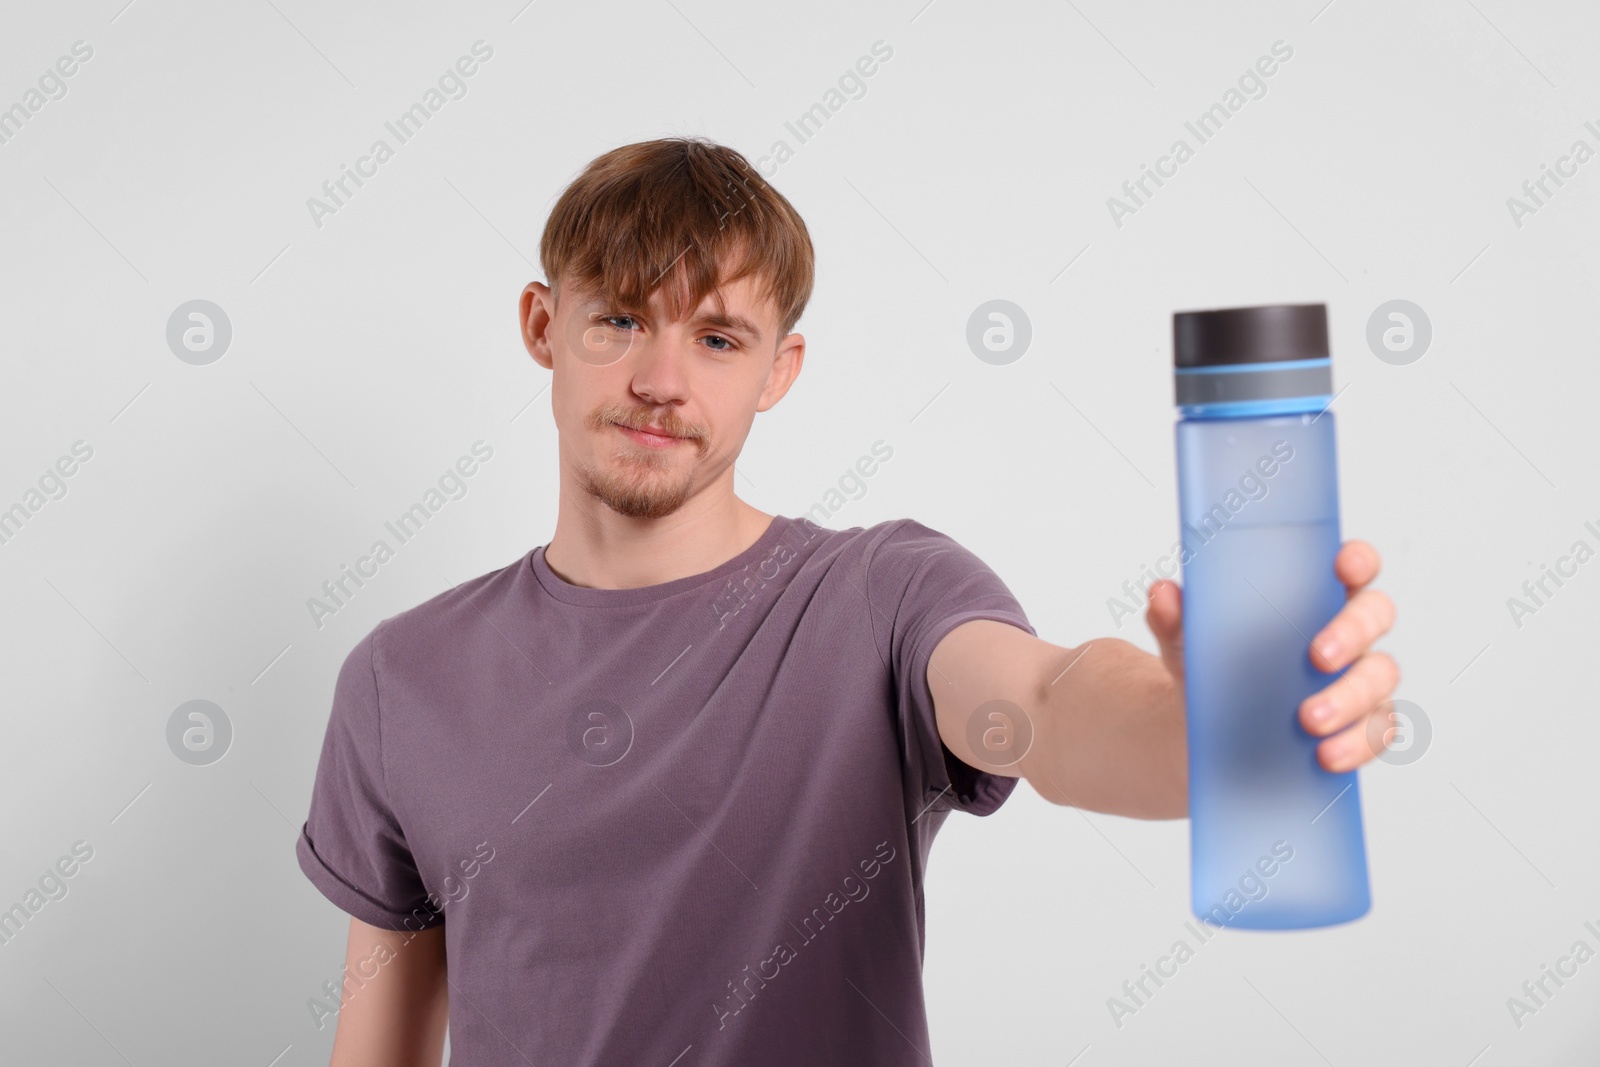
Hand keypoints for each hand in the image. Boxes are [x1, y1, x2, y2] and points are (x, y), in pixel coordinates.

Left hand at [1143, 539, 1399, 771]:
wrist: (1207, 732)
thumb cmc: (1213, 666)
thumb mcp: (1187, 642)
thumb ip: (1175, 617)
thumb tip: (1161, 593)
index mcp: (1314, 594)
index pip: (1352, 564)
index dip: (1358, 560)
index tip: (1344, 567)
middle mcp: (1348, 631)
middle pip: (1375, 616)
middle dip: (1352, 633)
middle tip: (1317, 658)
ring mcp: (1361, 677)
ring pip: (1381, 677)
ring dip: (1350, 698)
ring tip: (1310, 721)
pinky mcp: (1362, 723)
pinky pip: (1379, 729)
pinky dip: (1358, 742)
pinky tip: (1327, 755)